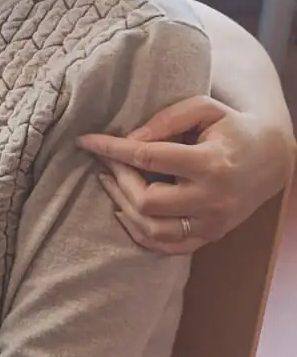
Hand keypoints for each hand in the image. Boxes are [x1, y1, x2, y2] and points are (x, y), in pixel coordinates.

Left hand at [81, 96, 295, 254]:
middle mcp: (212, 199)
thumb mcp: (204, 108)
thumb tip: (129, 141)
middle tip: (106, 160)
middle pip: (147, 201)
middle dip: (118, 178)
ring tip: (109, 181)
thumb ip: (166, 120)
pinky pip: (168, 248)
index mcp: (210, 163)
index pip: (149, 157)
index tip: (86, 141)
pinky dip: (139, 233)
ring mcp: (212, 223)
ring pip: (153, 231)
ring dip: (122, 207)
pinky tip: (123, 211)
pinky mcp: (211, 236)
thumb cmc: (232, 128)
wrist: (271, 159)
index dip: (112, 149)